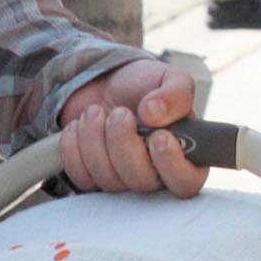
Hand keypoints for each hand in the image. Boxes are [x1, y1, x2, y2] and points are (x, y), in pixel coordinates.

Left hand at [58, 59, 207, 198]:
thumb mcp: (170, 78)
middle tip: (119, 113)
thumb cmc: (143, 85)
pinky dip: (73, 148)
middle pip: (141, 181)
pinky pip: (81, 178)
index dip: (171, 164)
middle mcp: (156, 176)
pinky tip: (78, 126)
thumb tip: (155, 114)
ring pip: (108, 180)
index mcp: (185, 156)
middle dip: (123, 143)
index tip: (158, 136)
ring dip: (95, 140)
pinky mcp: (92, 181)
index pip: (187, 182)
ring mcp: (123, 182)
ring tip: (95, 111)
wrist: (104, 82)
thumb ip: (176, 93)